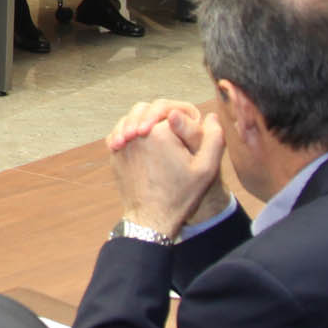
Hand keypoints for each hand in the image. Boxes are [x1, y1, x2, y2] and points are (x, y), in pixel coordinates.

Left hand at [107, 101, 227, 233]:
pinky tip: (139, 140)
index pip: (170, 108)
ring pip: (130, 118)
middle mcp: (136, 133)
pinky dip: (128, 130)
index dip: (182, 115)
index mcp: (161, 132)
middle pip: (146, 108)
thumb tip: (212, 116)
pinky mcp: (114, 154)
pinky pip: (118, 132)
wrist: (151, 219)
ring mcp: (122, 144)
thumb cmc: (179, 195)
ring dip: (141, 120)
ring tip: (155, 133)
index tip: (188, 128)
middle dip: (158, 113)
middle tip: (171, 127)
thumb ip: (214, 138)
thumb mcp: (206, 169)